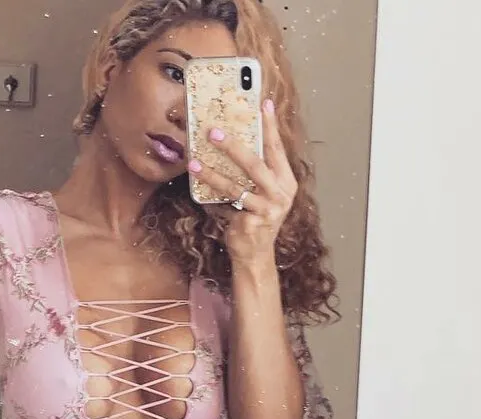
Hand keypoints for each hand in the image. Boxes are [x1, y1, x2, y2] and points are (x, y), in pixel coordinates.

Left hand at [187, 99, 297, 268]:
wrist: (255, 254)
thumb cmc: (255, 218)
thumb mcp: (259, 192)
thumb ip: (253, 172)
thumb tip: (230, 141)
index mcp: (285, 180)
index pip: (277, 148)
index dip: (270, 126)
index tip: (263, 103)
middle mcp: (281, 192)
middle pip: (256, 162)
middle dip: (233, 145)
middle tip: (213, 131)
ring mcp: (268, 208)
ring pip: (237, 184)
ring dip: (212, 172)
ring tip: (194, 161)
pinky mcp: (252, 221)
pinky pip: (227, 203)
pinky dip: (211, 193)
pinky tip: (198, 183)